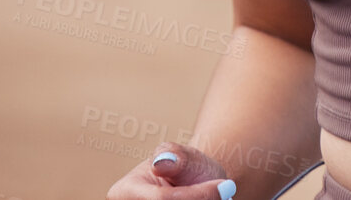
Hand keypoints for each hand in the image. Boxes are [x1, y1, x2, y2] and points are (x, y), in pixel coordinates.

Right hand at [105, 142, 233, 198]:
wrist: (192, 185)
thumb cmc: (188, 170)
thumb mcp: (187, 156)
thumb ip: (177, 157)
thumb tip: (161, 162)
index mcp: (124, 191)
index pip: (161, 199)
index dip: (196, 196)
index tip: (226, 187)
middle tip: (223, 194)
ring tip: (212, 197)